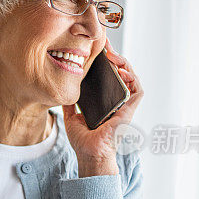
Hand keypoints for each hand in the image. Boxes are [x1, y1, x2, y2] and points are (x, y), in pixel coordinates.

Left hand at [63, 37, 144, 176]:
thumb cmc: (83, 141)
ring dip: (124, 64)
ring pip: (130, 78)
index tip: (97, 48)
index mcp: (104, 101)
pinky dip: (132, 78)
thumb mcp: (72, 117)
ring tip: (112, 55)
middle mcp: (116, 101)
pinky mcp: (129, 110)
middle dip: (115, 56)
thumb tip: (61, 91)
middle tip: (105, 44)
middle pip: (119, 73)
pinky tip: (122, 70)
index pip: (107, 76)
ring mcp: (124, 105)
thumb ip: (69, 104)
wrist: (90, 154)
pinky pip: (137, 90)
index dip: (104, 61)